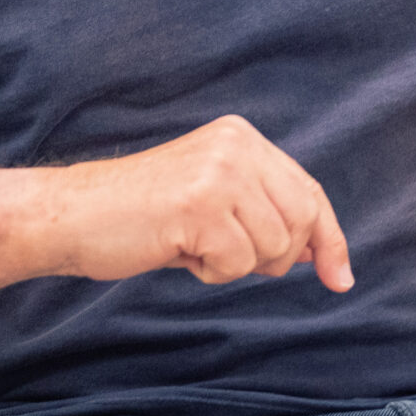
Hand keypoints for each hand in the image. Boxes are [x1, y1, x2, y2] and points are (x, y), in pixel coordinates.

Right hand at [41, 114, 354, 291]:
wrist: (74, 215)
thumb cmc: (143, 216)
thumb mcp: (215, 199)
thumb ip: (264, 211)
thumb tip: (321, 253)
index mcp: (242, 137)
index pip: (308, 191)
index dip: (330, 238)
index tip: (341, 279)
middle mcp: (237, 144)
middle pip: (301, 221)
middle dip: (276, 257)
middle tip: (223, 256)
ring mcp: (220, 171)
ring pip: (273, 247)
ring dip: (235, 265)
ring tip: (192, 244)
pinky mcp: (202, 203)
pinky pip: (237, 264)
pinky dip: (210, 273)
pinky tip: (177, 250)